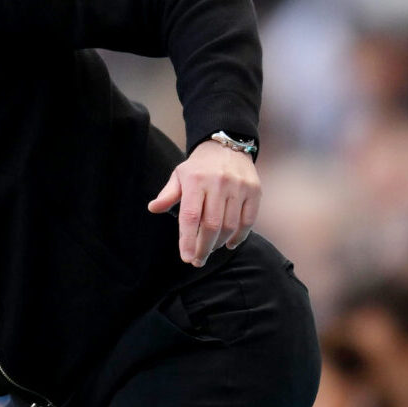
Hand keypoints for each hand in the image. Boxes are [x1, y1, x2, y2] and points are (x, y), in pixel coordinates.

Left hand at [147, 139, 259, 266]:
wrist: (227, 146)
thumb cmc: (199, 167)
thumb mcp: (179, 176)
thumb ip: (168, 194)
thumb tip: (153, 208)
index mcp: (195, 180)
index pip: (190, 216)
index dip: (188, 239)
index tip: (186, 258)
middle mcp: (218, 183)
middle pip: (212, 225)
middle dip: (203, 247)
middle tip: (197, 260)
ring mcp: (239, 187)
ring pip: (230, 225)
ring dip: (219, 243)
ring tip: (210, 249)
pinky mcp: (254, 191)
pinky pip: (248, 221)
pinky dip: (239, 237)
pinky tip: (229, 244)